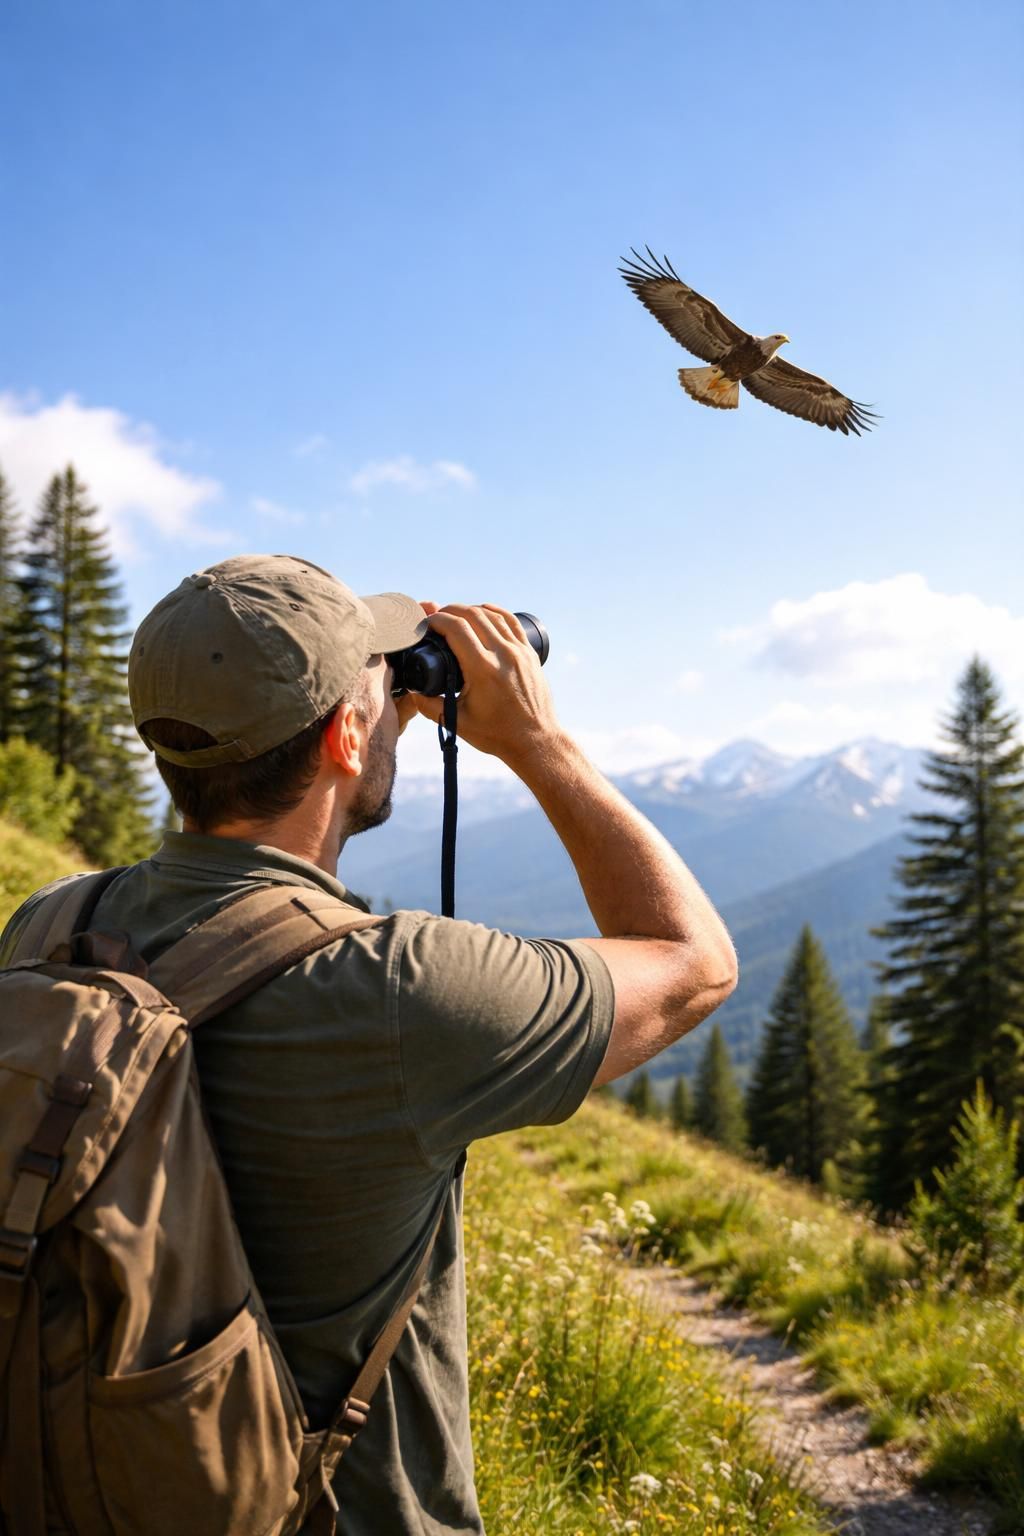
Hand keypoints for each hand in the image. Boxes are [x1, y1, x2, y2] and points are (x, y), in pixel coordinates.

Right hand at [410, 602, 561, 767]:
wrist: (535, 741)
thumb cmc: (497, 734)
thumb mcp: (458, 722)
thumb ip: (429, 707)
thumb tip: (412, 692)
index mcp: (483, 669)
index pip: (456, 629)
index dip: (437, 620)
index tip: (426, 624)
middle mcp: (503, 655)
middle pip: (473, 615)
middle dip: (450, 611)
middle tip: (436, 618)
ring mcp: (519, 652)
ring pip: (493, 615)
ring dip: (471, 610)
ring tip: (455, 616)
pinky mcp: (529, 653)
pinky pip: (512, 622)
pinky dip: (495, 612)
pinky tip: (483, 611)